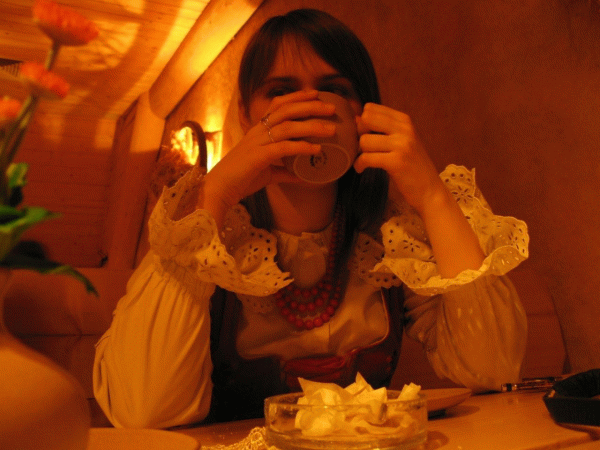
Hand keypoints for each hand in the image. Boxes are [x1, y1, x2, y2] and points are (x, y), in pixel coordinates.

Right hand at [203, 90, 335, 225]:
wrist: (219, 190)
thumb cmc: (241, 179)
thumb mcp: (268, 173)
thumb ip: (285, 172)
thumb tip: (303, 177)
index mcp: (258, 131)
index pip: (278, 105)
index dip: (297, 97)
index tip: (315, 94)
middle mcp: (257, 132)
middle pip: (286, 110)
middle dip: (310, 106)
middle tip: (331, 108)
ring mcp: (257, 142)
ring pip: (288, 126)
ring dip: (312, 126)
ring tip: (331, 129)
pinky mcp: (258, 156)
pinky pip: (283, 147)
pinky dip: (301, 147)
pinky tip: (316, 149)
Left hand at [355, 103, 484, 275]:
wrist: (430, 190)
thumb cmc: (412, 166)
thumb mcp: (403, 141)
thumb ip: (383, 129)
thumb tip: (356, 118)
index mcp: (405, 121)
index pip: (371, 109)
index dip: (361, 123)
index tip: (364, 136)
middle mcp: (404, 129)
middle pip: (365, 120)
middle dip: (358, 135)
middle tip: (362, 149)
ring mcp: (402, 145)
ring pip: (364, 140)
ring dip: (358, 153)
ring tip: (363, 161)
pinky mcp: (396, 162)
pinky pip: (366, 157)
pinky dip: (359, 164)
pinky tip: (361, 169)